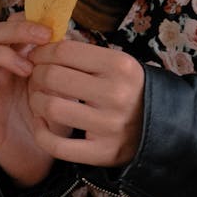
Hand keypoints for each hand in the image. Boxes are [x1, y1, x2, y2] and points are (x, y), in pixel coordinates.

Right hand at [0, 14, 59, 186]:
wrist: (43, 159)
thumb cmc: (51, 119)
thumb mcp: (61, 86)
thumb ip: (58, 63)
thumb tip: (66, 36)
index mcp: (17, 57)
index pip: (10, 25)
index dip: (25, 19)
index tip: (50, 26)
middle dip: (15, 30)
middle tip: (42, 37)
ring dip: (0, 55)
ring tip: (27, 69)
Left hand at [27, 40, 144, 167]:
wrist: (162, 126)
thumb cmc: (130, 89)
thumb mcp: (118, 64)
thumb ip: (85, 55)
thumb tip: (44, 44)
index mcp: (120, 65)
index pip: (66, 51)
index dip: (43, 51)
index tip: (36, 55)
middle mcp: (116, 94)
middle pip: (54, 76)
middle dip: (36, 74)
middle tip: (34, 76)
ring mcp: (109, 125)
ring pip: (51, 108)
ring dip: (36, 100)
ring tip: (37, 98)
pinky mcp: (103, 152)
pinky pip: (57, 145)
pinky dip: (41, 133)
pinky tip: (41, 124)